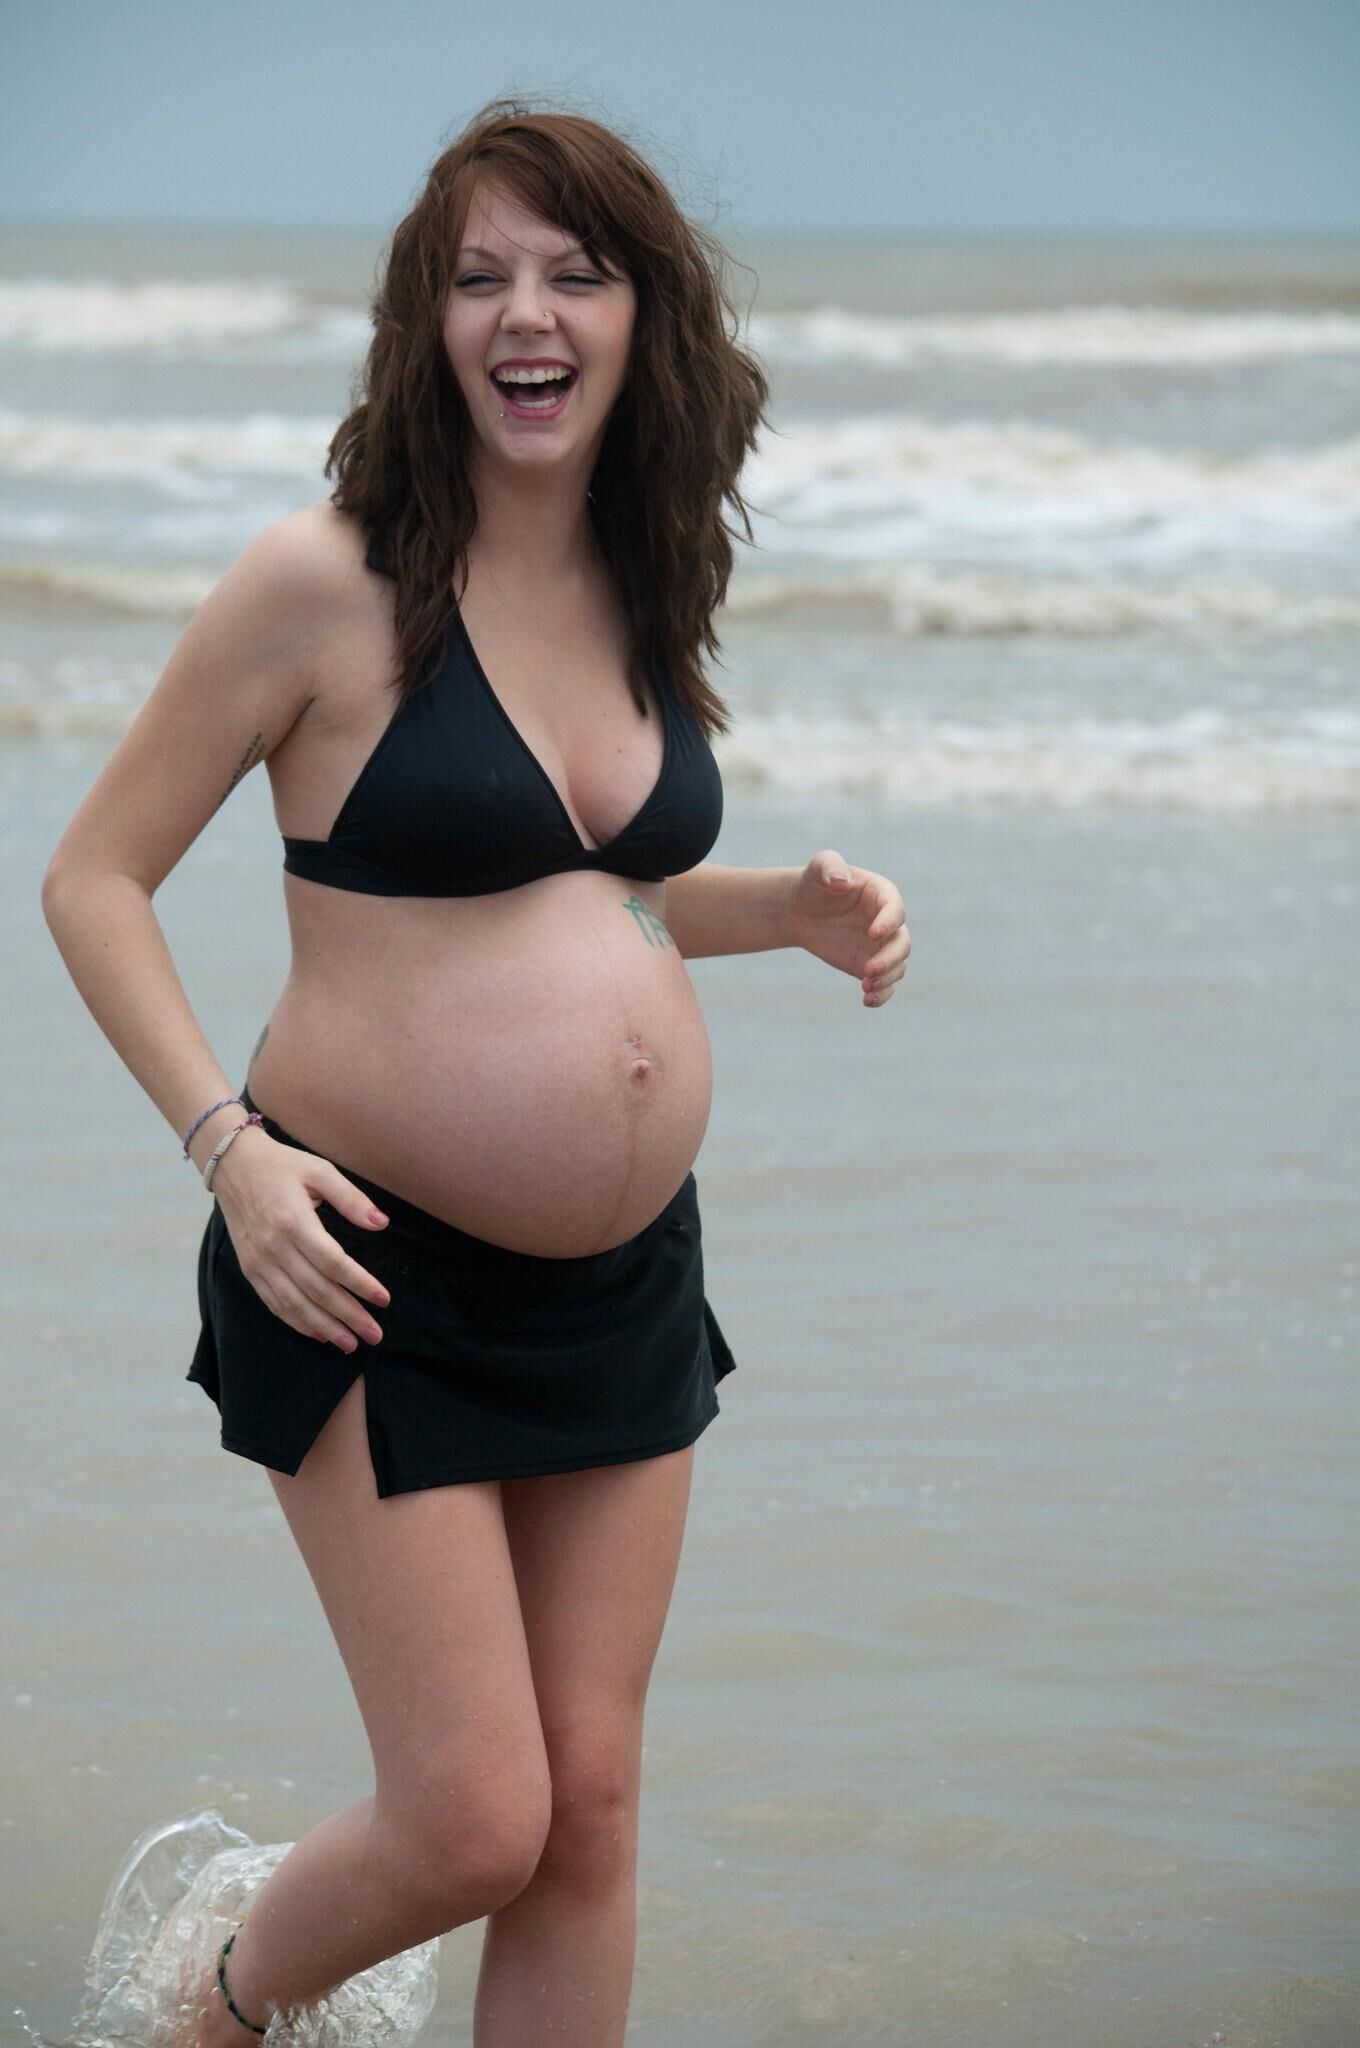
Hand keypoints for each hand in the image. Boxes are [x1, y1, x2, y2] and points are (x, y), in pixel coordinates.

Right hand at [209, 1130, 392, 1352]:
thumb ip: (351, 1198)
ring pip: (295, 1304)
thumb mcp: (320, 1170)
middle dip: (349, 1316)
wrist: (233, 1165)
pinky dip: (297, 1323)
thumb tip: (381, 1223)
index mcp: (294, 1221)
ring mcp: (259, 1262)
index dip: (360, 1284)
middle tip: (375, 1334)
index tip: (384, 1300)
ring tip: (351, 1343)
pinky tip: (319, 1334)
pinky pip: (274, 1303)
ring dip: (325, 1327)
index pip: (333, 1263)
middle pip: (317, 1290)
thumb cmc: (283, 1166)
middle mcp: (274, 1247)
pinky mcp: (250, 1269)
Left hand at [788, 849, 910, 1007]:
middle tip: (869, 971)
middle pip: (902, 944)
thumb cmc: (815, 883)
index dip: (889, 923)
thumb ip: (830, 867)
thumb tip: (842, 880)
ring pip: (898, 966)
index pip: (895, 909)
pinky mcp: (871, 965)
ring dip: (887, 979)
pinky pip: (886, 983)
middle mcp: (888, 923)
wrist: (802, 911)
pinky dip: (882, 994)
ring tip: (867, 987)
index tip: (872, 935)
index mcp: (882, 895)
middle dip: (890, 959)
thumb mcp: (820, 867)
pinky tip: (868, 1001)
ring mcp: (881, 946)